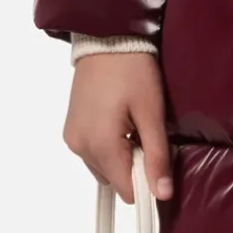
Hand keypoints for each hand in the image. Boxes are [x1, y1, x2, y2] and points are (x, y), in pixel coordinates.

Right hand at [64, 51, 173, 200]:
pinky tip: (119, 124)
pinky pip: (93, 153)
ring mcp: (72, 138)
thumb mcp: (151, 113)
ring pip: (104, 168)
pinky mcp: (70, 130)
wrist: (106, 39)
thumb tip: (162, 193)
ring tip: (133, 126)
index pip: (126, 190)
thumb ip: (157, 156)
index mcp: (99, 144)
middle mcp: (80, 146)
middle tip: (147, 134)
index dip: (147, 184)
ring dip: (122, 157)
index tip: (160, 163)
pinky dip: (109, 147)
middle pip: (114, 180)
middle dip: (135, 167)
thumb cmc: (132, 70)